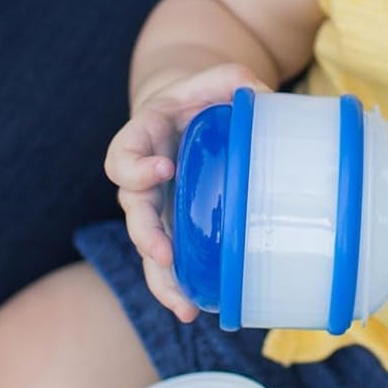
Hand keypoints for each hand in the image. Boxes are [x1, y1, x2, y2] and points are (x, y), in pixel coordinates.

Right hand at [104, 64, 270, 320]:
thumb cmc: (206, 94)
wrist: (193, 111)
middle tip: (162, 251)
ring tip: (181, 303)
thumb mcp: (220, 78)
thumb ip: (237, 81)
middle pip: (132, 208)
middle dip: (145, 233)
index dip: (135, 164)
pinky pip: (168, 258)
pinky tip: (194, 309)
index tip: (162, 168)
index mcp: (145, 135)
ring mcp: (157, 203)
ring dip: (159, 276)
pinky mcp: (174, 223)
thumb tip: (263, 97)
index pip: (123, 151)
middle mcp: (143, 174)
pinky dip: (176, 285)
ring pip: (147, 244)